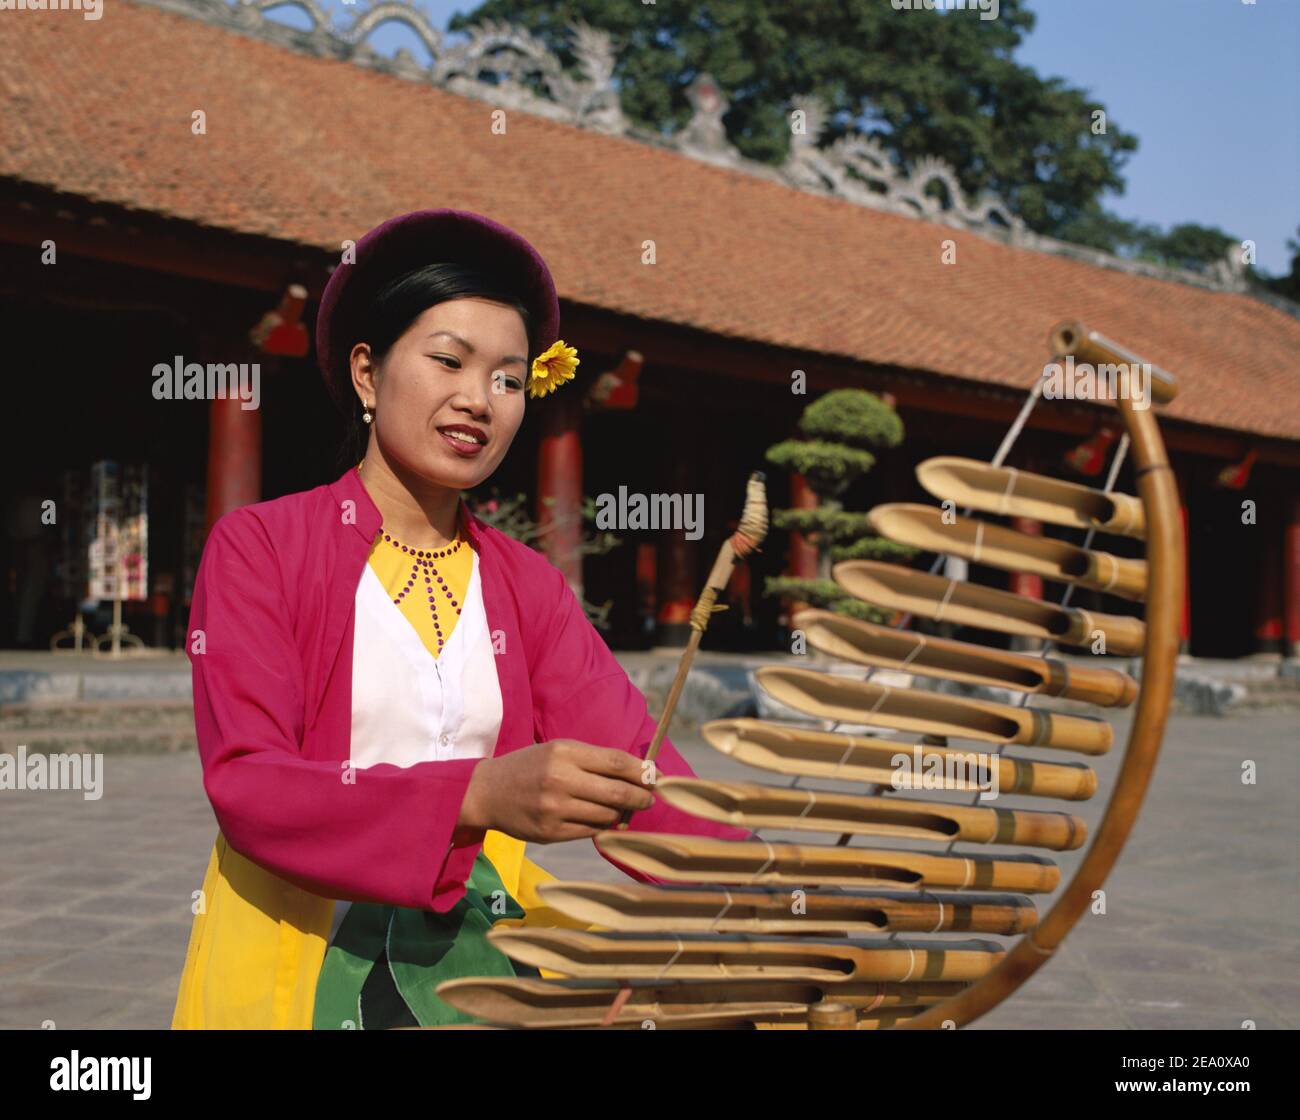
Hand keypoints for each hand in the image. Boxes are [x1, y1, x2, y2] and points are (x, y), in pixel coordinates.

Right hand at [454, 739, 654, 843]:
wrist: (486, 792)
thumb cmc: (530, 767)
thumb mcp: (557, 750)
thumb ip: (593, 760)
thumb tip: (638, 774)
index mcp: (563, 752)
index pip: (616, 762)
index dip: (642, 772)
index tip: (656, 777)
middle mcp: (559, 780)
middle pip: (617, 793)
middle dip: (640, 798)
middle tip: (649, 799)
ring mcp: (554, 809)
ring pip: (606, 816)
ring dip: (620, 814)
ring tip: (620, 809)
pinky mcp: (550, 833)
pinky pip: (590, 832)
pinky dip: (601, 826)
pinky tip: (599, 819)